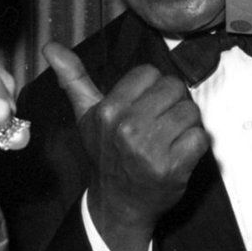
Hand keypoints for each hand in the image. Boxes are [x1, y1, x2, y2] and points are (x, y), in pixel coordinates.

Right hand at [45, 40, 208, 250]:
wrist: (118, 204)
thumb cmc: (105, 155)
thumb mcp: (85, 116)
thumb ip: (73, 78)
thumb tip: (50, 46)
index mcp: (108, 110)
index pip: (150, 73)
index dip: (151, 89)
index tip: (143, 107)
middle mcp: (128, 127)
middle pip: (174, 88)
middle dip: (171, 104)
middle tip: (159, 124)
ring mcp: (151, 149)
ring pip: (191, 112)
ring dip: (186, 125)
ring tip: (169, 139)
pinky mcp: (173, 167)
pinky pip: (201, 137)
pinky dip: (195, 145)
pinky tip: (179, 154)